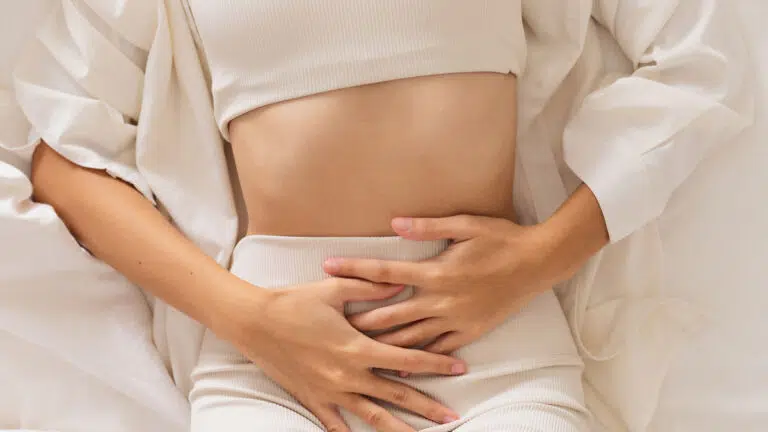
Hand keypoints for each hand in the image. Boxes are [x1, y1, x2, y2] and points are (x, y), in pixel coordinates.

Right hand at [218, 277, 464, 431]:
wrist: (253, 323)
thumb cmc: (294, 302)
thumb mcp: (334, 289)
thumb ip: (371, 288)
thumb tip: (403, 283)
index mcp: (357, 346)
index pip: (407, 358)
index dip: (436, 363)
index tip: (460, 368)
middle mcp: (348, 374)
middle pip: (397, 394)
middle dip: (427, 406)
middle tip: (453, 416)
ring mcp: (330, 391)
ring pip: (372, 416)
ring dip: (400, 428)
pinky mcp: (312, 399)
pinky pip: (336, 424)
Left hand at [323, 215, 559, 355]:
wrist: (538, 263)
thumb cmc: (501, 239)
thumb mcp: (466, 225)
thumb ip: (428, 227)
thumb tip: (394, 223)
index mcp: (436, 272)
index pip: (384, 272)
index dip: (354, 269)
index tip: (328, 267)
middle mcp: (441, 300)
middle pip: (389, 314)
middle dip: (358, 319)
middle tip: (330, 324)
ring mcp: (455, 320)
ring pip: (410, 339)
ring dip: (381, 345)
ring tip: (354, 350)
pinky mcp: (470, 332)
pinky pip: (438, 349)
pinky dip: (418, 359)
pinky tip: (401, 366)